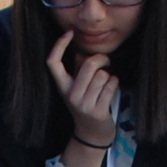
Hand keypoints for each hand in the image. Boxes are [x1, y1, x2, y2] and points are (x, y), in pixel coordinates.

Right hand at [49, 30, 121, 150]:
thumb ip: (79, 69)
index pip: (52, 63)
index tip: (69, 33)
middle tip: (105, 62)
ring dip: (109, 75)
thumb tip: (83, 50)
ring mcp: (84, 105)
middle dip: (101, 59)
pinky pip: (111, 85)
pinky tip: (110, 90)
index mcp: (62, 86)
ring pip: (102, 75)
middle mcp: (70, 95)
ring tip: (106, 83)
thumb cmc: (87, 103)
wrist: (91, 133)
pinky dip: (114, 83)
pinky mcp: (98, 111)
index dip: (59, 45)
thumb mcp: (77, 87)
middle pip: (88, 64)